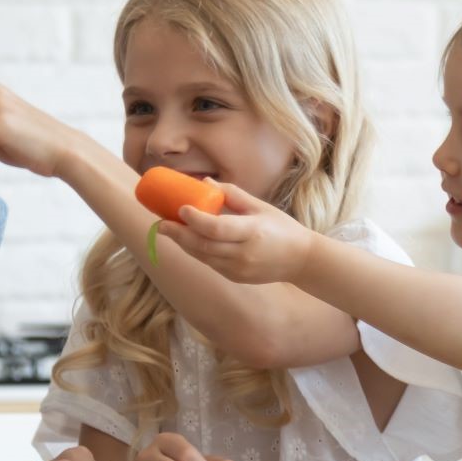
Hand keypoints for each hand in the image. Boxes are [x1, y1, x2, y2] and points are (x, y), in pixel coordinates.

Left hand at [155, 182, 315, 284]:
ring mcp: (239, 269)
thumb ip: (232, 195)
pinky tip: (186, 240)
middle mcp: (244, 253)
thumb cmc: (281, 228)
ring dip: (183, 243)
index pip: (218, 228)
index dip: (196, 220)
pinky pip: (210, 263)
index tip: (180, 208)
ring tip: (168, 230)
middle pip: (204, 245)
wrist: (301, 260)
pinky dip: (196, 251)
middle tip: (160, 224)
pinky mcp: (236, 277)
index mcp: (253, 232)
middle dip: (179, 234)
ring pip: (203, 257)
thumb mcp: (261, 207)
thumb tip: (204, 183)